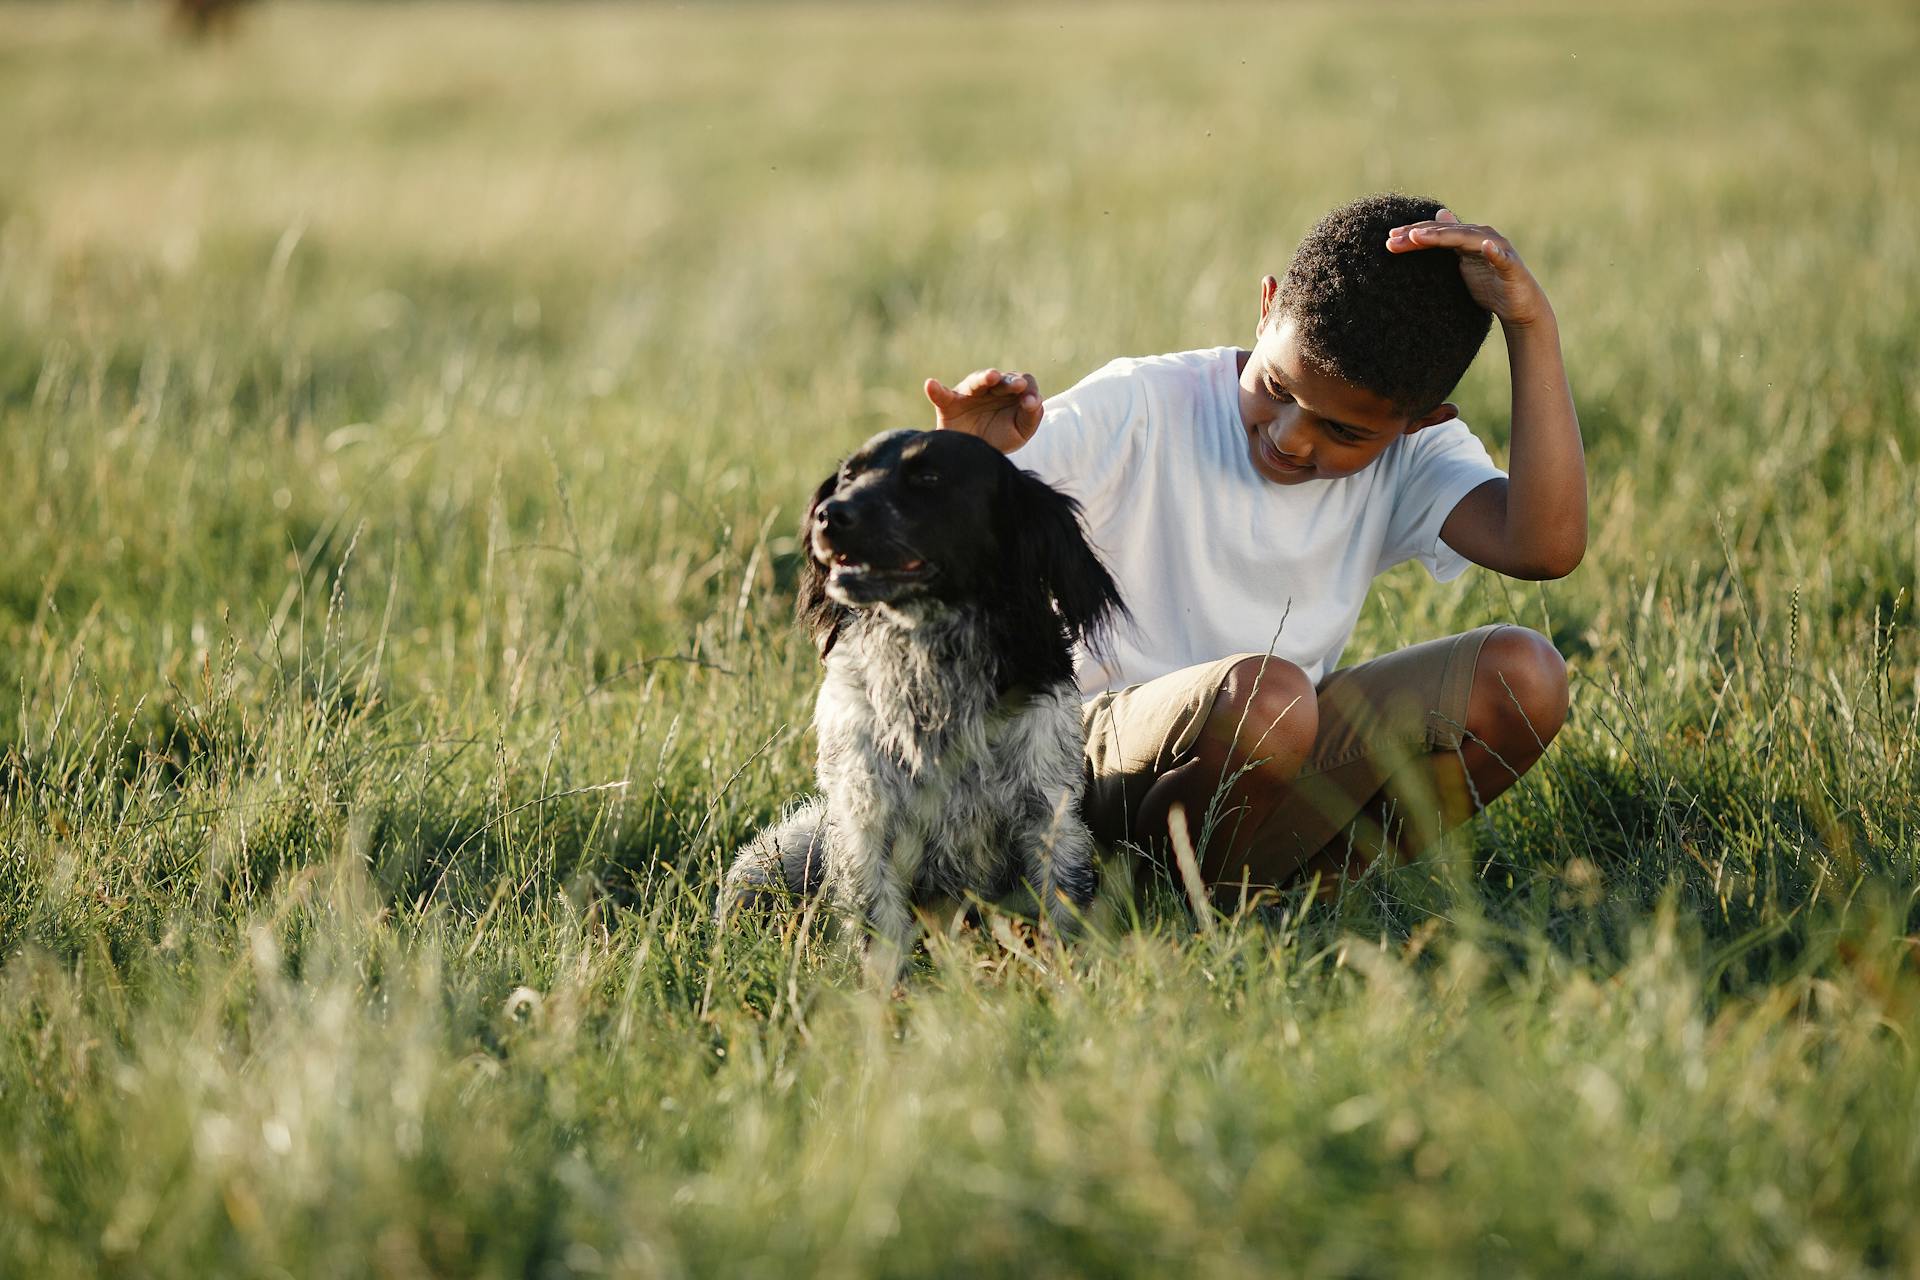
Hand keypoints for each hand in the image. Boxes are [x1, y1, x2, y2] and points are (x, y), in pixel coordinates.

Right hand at [924, 368, 1042, 453]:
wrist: (973, 457)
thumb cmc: (999, 439)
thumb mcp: (1021, 431)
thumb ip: (1031, 417)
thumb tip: (1034, 401)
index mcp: (1010, 392)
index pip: (1023, 382)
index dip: (1030, 390)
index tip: (1030, 404)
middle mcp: (990, 388)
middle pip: (1002, 380)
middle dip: (1010, 382)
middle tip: (1018, 386)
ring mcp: (969, 394)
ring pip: (976, 382)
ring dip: (984, 378)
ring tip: (991, 377)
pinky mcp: (949, 404)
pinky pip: (941, 395)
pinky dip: (936, 390)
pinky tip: (930, 384)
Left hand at [1386, 209, 1553, 329]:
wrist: (1518, 307)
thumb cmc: (1490, 286)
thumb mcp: (1463, 263)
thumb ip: (1448, 244)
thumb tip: (1438, 216)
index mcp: (1467, 239)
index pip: (1436, 233)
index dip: (1413, 234)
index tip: (1389, 239)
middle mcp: (1482, 238)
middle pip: (1446, 233)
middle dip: (1420, 234)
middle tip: (1394, 238)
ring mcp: (1497, 250)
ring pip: (1468, 239)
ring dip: (1447, 235)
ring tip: (1422, 237)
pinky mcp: (1511, 266)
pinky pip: (1501, 258)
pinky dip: (1494, 252)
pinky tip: (1486, 247)